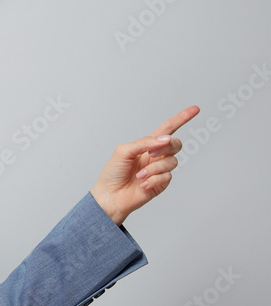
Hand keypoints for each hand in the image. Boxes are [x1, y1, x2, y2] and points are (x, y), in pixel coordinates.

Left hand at [90, 106, 199, 225]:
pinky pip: (167, 177)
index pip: (167, 129)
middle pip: (175, 144)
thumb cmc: (113, 172)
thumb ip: (144, 143)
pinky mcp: (162, 183)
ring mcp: (160, 169)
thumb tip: (165, 139)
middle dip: (166, 147)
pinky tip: (143, 184)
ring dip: (154, 168)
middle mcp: (156, 156)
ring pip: (172, 162)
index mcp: (147, 145)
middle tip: (150, 155)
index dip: (181, 119)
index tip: (195, 109)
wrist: (110, 196)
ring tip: (139, 175)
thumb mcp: (124, 151)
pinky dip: (154, 180)